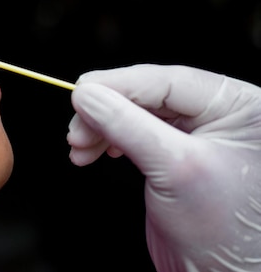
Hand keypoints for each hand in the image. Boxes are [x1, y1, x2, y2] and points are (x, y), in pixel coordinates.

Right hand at [67, 64, 260, 271]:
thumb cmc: (222, 233)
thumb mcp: (173, 169)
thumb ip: (128, 126)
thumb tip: (88, 95)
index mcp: (238, 106)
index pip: (168, 80)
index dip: (118, 84)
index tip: (80, 93)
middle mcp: (220, 113)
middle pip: (147, 95)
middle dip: (105, 113)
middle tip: (76, 131)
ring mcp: (197, 132)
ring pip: (136, 112)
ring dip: (101, 127)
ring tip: (80, 149)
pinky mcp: (175, 150)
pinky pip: (135, 130)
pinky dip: (109, 140)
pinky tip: (96, 152)